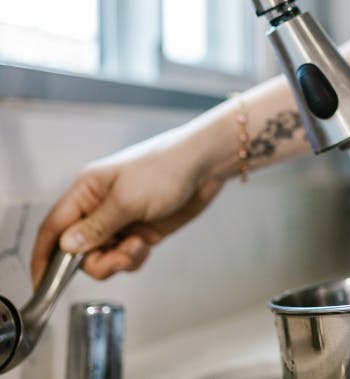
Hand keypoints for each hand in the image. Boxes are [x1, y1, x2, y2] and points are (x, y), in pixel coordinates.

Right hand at [31, 129, 226, 285]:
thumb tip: (66, 246)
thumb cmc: (166, 169)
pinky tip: (145, 246)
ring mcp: (121, 221)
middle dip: (97, 261)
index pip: (54, 227)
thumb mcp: (127, 199)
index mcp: (86, 192)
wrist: (205, 167)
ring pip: (104, 256)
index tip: (44, 283)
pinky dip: (133, 258)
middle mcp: (99, 208)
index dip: (45, 256)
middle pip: (79, 250)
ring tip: (138, 246)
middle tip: (120, 257)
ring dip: (119, 260)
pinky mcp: (141, 231)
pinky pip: (126, 256)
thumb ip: (97, 226)